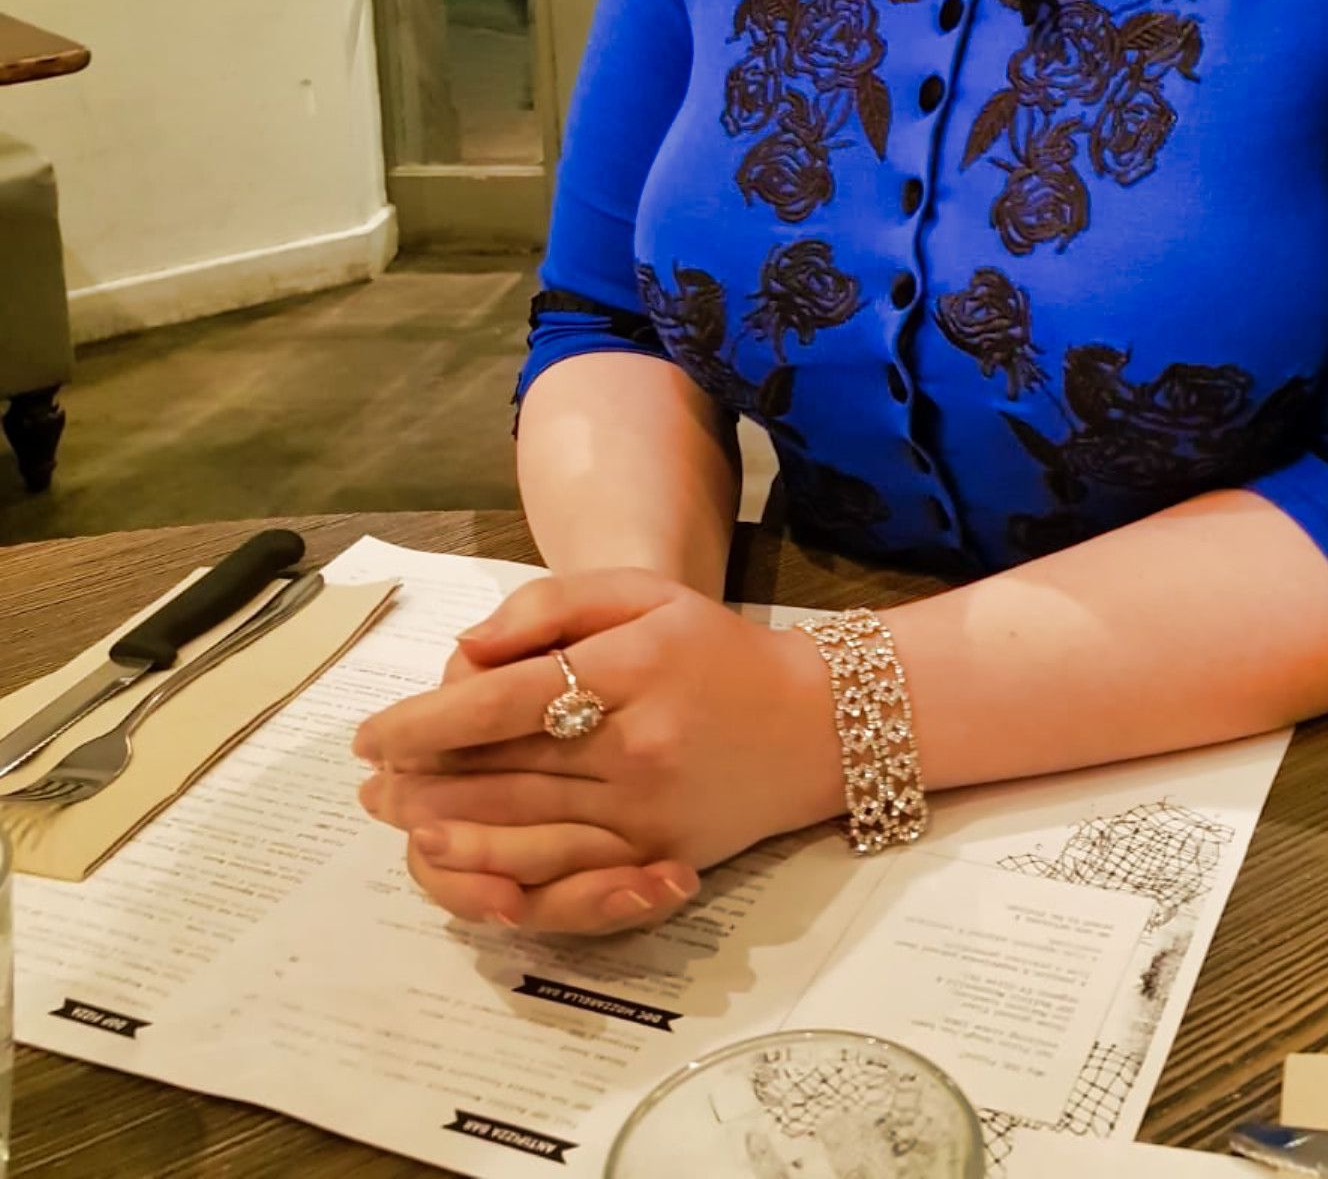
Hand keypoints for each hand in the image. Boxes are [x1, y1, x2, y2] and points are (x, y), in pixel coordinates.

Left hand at [353, 570, 842, 933]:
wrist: (813, 723)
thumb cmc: (712, 648)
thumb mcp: (644, 592)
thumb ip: (552, 605)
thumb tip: (468, 650)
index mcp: (630, 670)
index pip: (505, 700)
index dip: (427, 721)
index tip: (373, 733)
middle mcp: (636, 748)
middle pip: (503, 774)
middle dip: (421, 781)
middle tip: (367, 782)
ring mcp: (648, 814)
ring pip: (524, 834)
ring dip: (445, 831)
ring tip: (394, 820)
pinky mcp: (659, 858)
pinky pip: (567, 882)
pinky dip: (502, 879)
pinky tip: (458, 867)